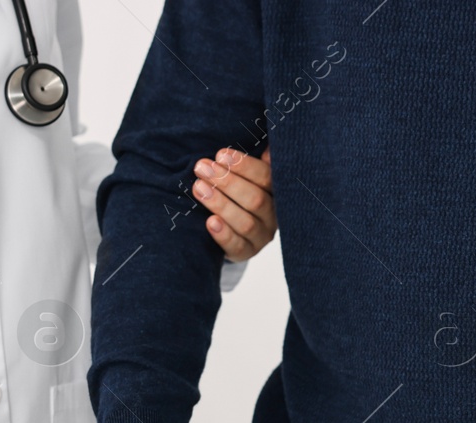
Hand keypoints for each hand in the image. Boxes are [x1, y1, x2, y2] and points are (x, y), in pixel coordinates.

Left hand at [192, 147, 276, 261]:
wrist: (232, 225)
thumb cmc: (238, 188)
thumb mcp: (248, 171)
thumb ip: (255, 152)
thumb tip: (266, 116)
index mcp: (277, 191)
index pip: (267, 177)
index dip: (244, 166)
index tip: (220, 154)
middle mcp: (274, 215)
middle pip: (255, 199)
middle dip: (227, 182)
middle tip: (201, 168)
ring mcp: (261, 236)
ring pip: (245, 222)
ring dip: (220, 203)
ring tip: (198, 188)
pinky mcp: (246, 252)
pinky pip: (237, 246)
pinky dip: (223, 234)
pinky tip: (209, 222)